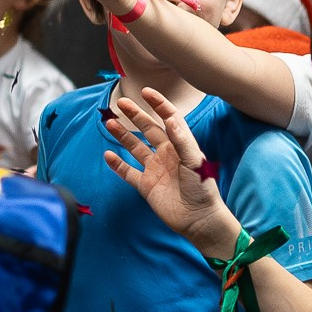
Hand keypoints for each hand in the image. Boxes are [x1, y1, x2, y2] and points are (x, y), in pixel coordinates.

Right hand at [101, 85, 242, 252]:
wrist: (199, 219)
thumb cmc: (203, 190)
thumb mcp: (196, 162)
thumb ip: (182, 141)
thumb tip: (170, 119)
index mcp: (180, 145)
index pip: (168, 119)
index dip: (158, 104)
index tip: (145, 92)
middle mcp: (166, 154)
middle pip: (147, 129)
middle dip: (134, 115)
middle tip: (120, 103)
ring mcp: (154, 169)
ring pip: (134, 147)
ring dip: (122, 135)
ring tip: (109, 123)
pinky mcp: (146, 186)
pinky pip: (128, 172)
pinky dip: (117, 164)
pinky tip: (108, 155)